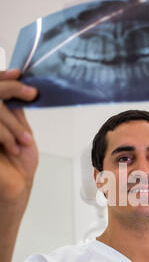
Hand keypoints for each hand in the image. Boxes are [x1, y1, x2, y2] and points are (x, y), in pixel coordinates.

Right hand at [0, 69, 37, 205]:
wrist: (15, 188)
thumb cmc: (17, 162)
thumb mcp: (19, 130)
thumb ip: (14, 109)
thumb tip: (19, 83)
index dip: (3, 78)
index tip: (19, 74)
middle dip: (12, 90)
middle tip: (31, 93)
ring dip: (12, 124)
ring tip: (22, 141)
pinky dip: (5, 135)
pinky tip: (13, 147)